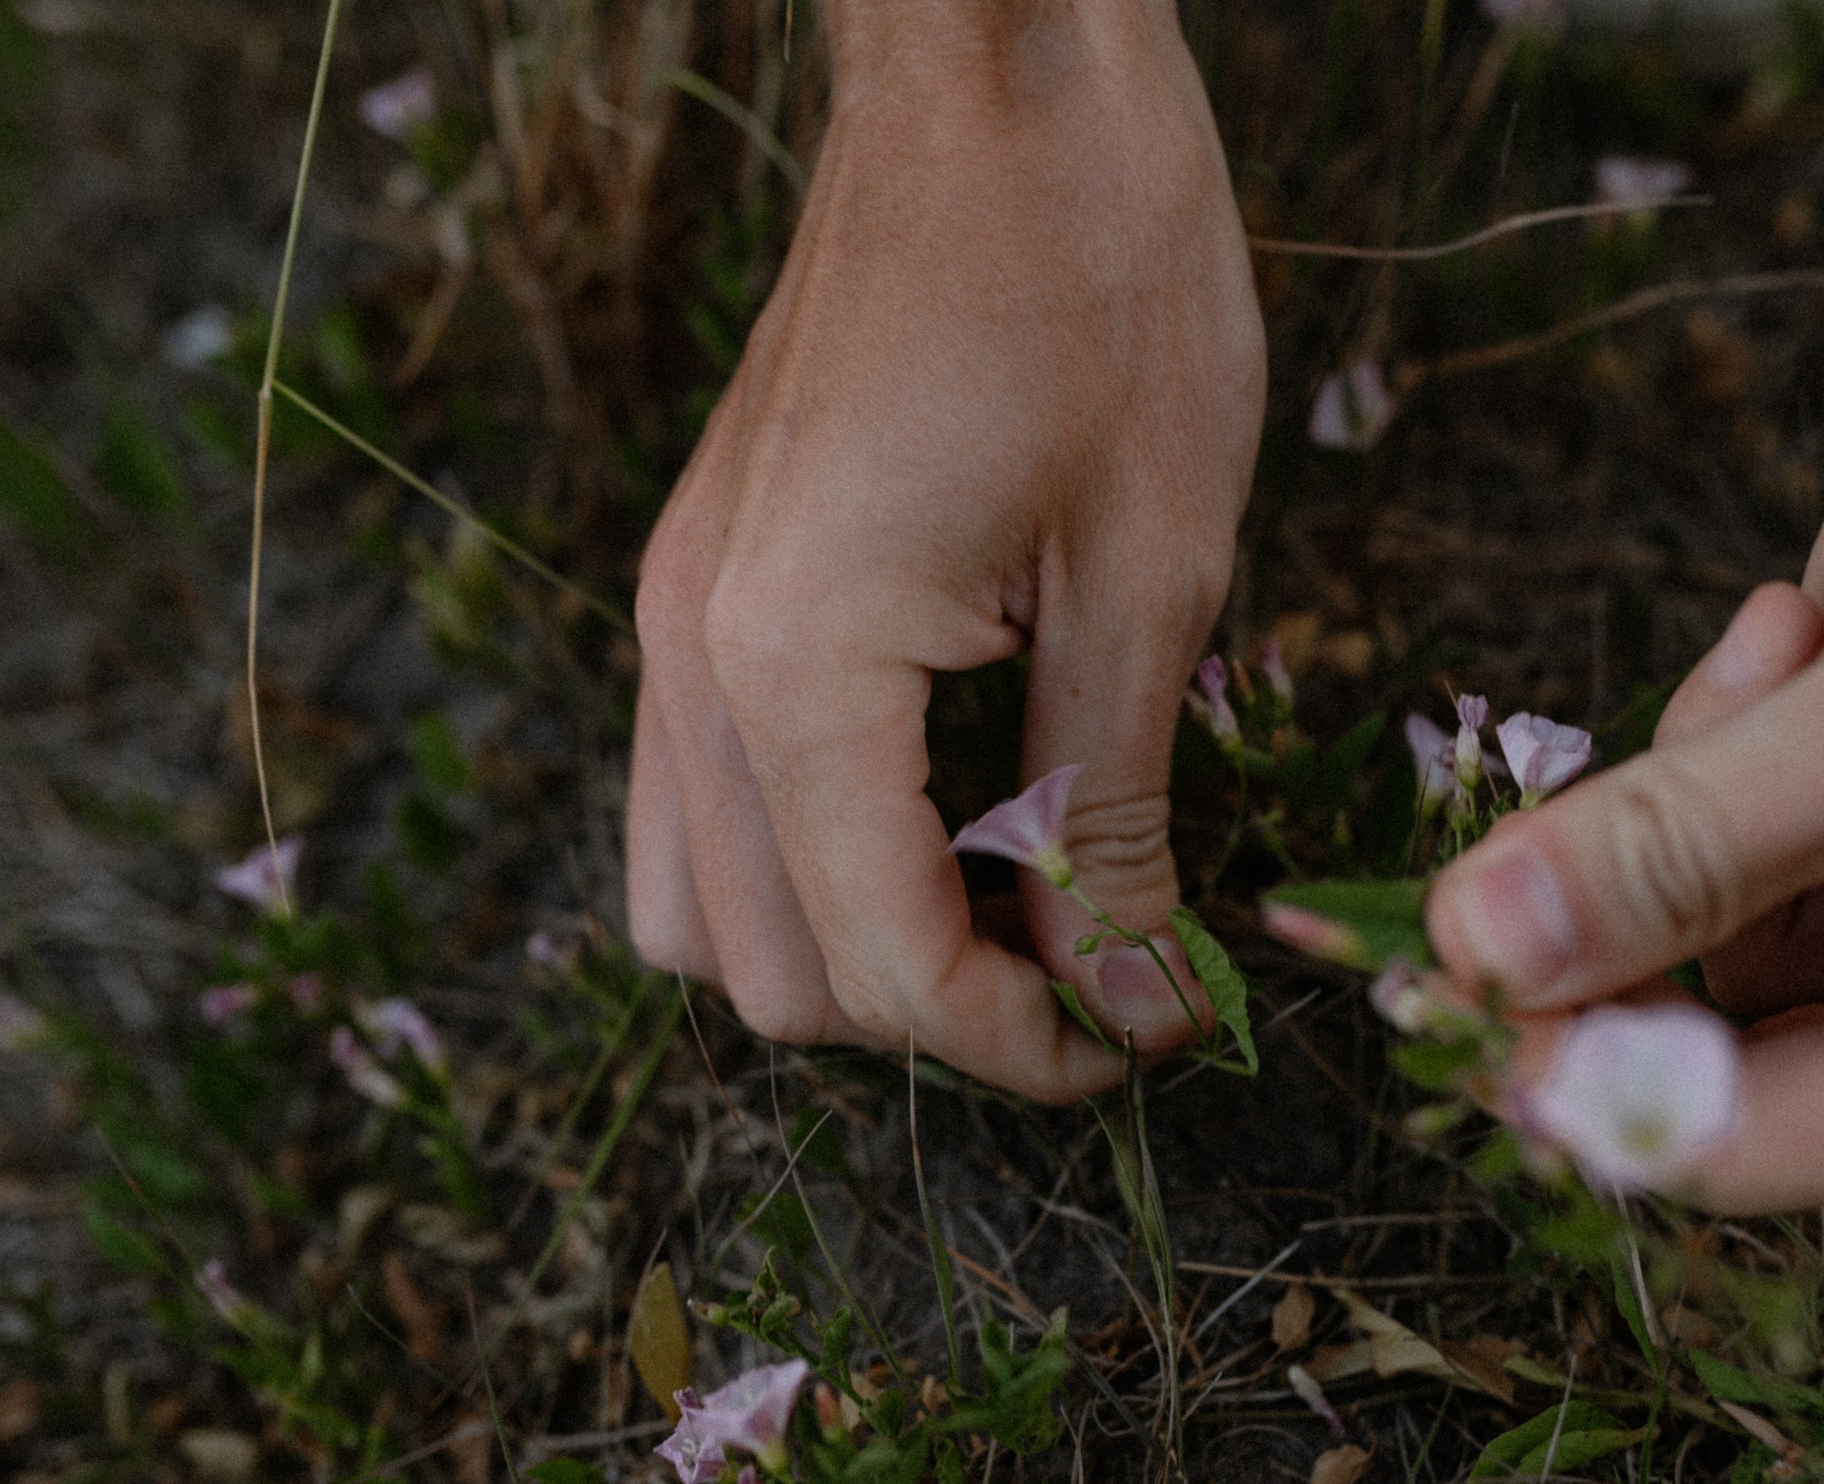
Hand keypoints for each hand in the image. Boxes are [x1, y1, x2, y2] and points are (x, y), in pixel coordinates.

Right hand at [625, 0, 1263, 1098]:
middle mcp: (690, 662)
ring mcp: (672, 619)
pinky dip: (806, 859)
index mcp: (797, 667)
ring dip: (853, 952)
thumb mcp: (1152, 569)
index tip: (1144, 1040)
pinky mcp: (696, 581)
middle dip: (938, 1014)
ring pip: (704, 913)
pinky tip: (937, 813)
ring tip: (1014, 904)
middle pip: (771, 978)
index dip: (1026, 1045)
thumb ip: (1111, 813)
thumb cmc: (1100, 278)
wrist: (994, 74)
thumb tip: (1129, 993)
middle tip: (1099, 975)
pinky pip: (698, 801)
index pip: (884, 966)